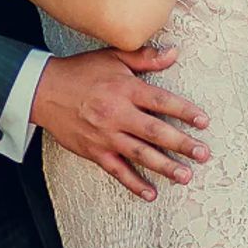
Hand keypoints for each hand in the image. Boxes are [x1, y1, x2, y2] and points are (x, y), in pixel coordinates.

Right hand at [32, 47, 210, 201]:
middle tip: (203, 154)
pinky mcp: (94, 151)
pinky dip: (134, 183)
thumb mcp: (113, 57)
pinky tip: (151, 193)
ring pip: (140, 154)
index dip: (185, 111)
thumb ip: (145, 57)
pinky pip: (117, 170)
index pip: (161, 102)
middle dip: (182, 144)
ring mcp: (106, 136)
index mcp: (126, 90)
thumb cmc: (81, 72)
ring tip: (185, 176)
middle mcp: (117, 114)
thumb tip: (174, 53)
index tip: (204, 122)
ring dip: (164, 167)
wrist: (44, 91)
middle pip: (155, 131)